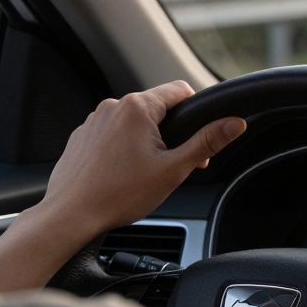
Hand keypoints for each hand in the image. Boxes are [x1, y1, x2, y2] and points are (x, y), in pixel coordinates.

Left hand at [0, 81, 245, 291]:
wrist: (70, 216)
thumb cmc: (119, 194)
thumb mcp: (174, 168)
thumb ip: (208, 142)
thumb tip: (236, 123)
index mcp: (137, 107)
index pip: (180, 90)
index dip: (196, 113)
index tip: (196, 140)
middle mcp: (113, 107)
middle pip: (157, 108)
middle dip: (172, 133)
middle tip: (173, 165)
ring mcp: (93, 121)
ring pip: (134, 122)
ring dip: (147, 140)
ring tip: (144, 173)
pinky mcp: (81, 137)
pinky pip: (112, 134)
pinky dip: (123, 148)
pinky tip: (122, 174)